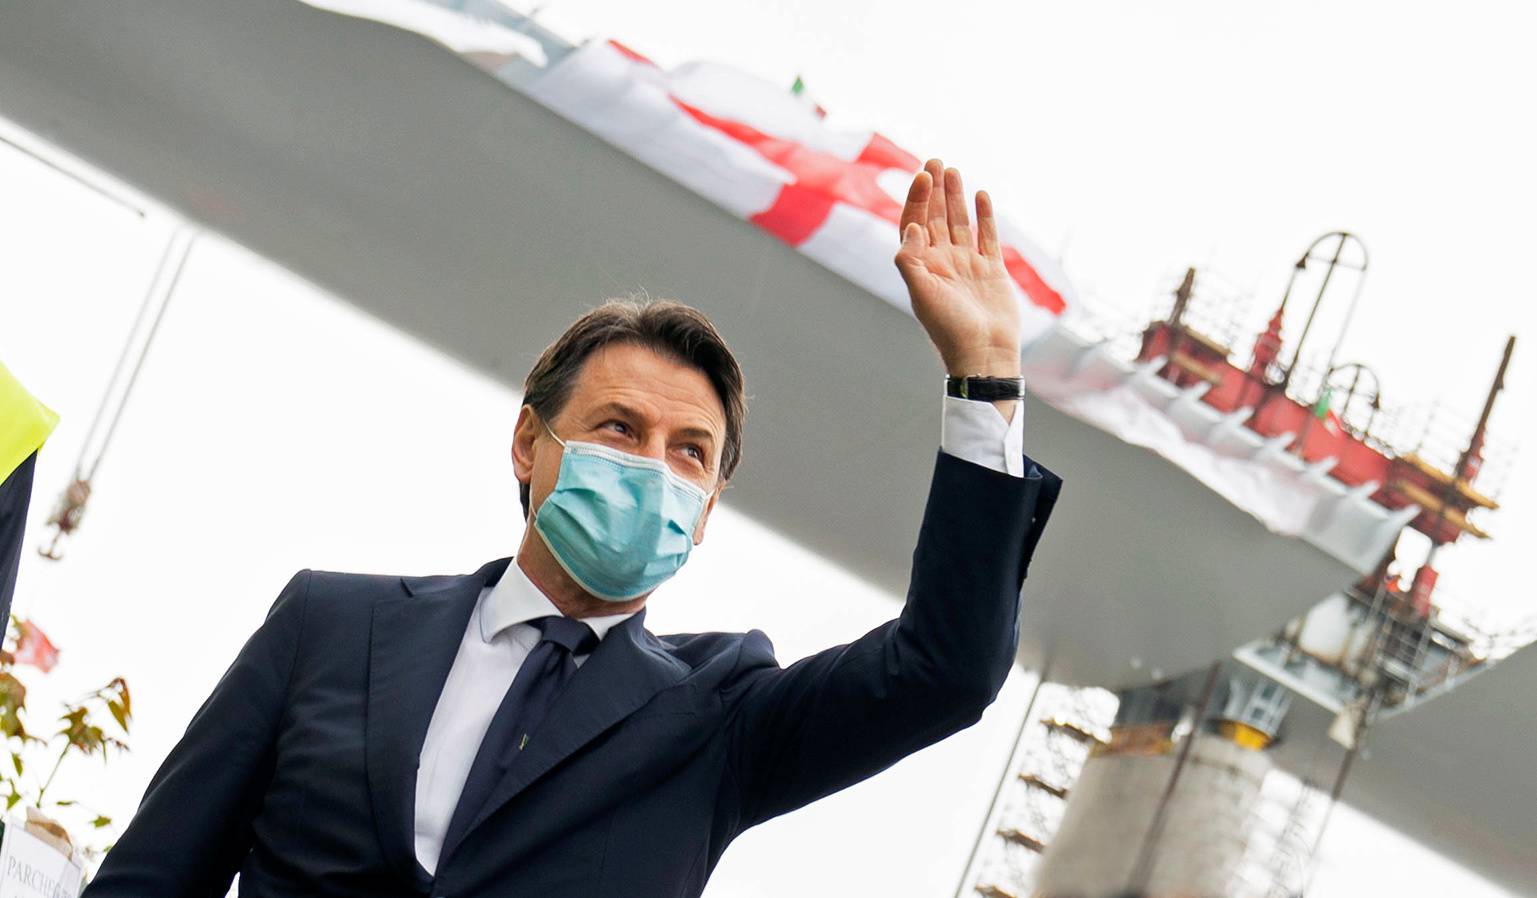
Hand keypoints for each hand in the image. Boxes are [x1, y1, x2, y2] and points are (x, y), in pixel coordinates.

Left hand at [894, 159, 1020, 378]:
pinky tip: (982, 196)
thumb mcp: (921, 294)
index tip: (923, 175)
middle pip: (936, 218)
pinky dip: (985, 216)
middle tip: (935, 160)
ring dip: (956, 197)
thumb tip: (911, 226)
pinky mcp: (991, 270)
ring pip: (960, 222)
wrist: (984, 352)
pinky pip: (987, 236)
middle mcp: (942, 262)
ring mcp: (967, 265)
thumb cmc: (949, 328)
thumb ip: (911, 259)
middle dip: (934, 190)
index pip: (915, 224)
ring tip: (954, 170)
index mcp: (922, 266)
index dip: (917, 199)